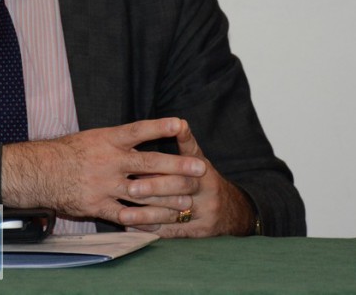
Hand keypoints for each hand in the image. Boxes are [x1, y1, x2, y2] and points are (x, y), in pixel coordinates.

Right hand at [1, 118, 202, 224]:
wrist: (40, 173)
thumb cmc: (66, 152)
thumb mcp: (91, 138)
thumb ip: (116, 140)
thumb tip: (141, 135)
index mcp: (107, 140)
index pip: (138, 131)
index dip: (159, 127)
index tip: (180, 124)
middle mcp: (109, 161)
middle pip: (149, 164)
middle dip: (177, 167)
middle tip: (199, 169)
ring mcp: (105, 185)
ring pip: (143, 193)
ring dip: (168, 198)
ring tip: (188, 202)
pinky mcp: (99, 205)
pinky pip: (126, 216)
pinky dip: (144, 221)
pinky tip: (161, 224)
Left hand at [121, 121, 255, 236]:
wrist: (231, 210)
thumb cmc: (203, 178)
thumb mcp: (199, 158)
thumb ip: (186, 142)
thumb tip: (180, 122)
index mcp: (203, 169)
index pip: (184, 163)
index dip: (164, 162)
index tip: (141, 161)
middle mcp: (207, 191)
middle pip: (180, 188)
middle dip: (154, 188)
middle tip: (130, 189)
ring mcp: (205, 214)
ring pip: (174, 214)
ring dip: (146, 215)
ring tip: (123, 215)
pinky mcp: (199, 233)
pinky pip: (172, 232)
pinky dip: (151, 230)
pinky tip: (131, 228)